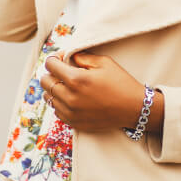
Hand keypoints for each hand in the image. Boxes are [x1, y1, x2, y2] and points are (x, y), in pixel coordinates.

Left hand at [40, 52, 160, 132]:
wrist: (135, 108)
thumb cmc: (121, 82)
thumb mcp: (103, 62)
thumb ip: (81, 57)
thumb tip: (66, 56)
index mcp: (76, 79)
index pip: (50, 66)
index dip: (53, 59)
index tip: (59, 59)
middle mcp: (70, 97)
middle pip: (45, 82)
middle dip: (50, 74)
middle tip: (60, 71)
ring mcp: (71, 113)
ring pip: (48, 98)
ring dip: (53, 89)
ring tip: (65, 85)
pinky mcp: (75, 123)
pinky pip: (57, 111)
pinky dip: (59, 103)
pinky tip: (70, 98)